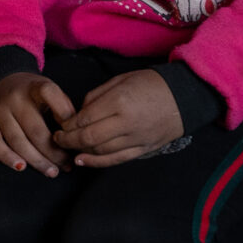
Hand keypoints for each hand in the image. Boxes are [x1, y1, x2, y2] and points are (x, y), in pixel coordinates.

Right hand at [0, 73, 73, 176]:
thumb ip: (63, 107)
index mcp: (34, 87)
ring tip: (51, 171)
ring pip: (17, 141)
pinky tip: (21, 167)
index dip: (64, 113)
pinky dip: (7, 157)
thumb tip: (74, 134)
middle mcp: (14, 98)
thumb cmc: (32, 93)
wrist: (0, 81)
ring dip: (36, 160)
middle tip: (66, 166)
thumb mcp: (50, 91)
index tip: (75, 132)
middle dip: (53, 152)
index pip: (49, 93)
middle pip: (35, 130)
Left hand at [54, 70, 183, 166]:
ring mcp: (137, 138)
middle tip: (58, 138)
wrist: (185, 97)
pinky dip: (98, 162)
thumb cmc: (150, 84)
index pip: (84, 118)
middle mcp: (127, 123)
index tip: (60, 124)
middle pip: (89, 137)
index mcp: (119, 102)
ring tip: (69, 147)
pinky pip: (117, 159)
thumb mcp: (120, 80)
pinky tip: (83, 161)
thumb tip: (78, 113)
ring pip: (101, 151)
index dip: (67, 124)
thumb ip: (96, 97)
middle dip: (68, 140)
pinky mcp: (144, 149)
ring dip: (80, 151)